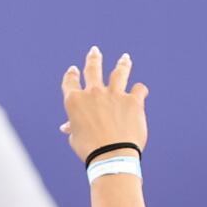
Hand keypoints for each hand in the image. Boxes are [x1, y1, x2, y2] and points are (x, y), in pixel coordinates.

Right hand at [61, 47, 147, 162]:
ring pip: (119, 72)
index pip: (70, 81)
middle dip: (93, 58)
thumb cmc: (89, 150)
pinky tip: (140, 90)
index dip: (71, 75)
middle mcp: (93, 93)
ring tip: (125, 58)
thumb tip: (66, 126)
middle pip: (93, 68)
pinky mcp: (133, 100)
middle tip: (95, 51)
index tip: (73, 70)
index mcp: (75, 101)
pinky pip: (139, 89)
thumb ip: (73, 127)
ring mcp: (114, 94)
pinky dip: (140, 90)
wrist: (112, 155)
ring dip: (122, 64)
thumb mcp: (76, 138)